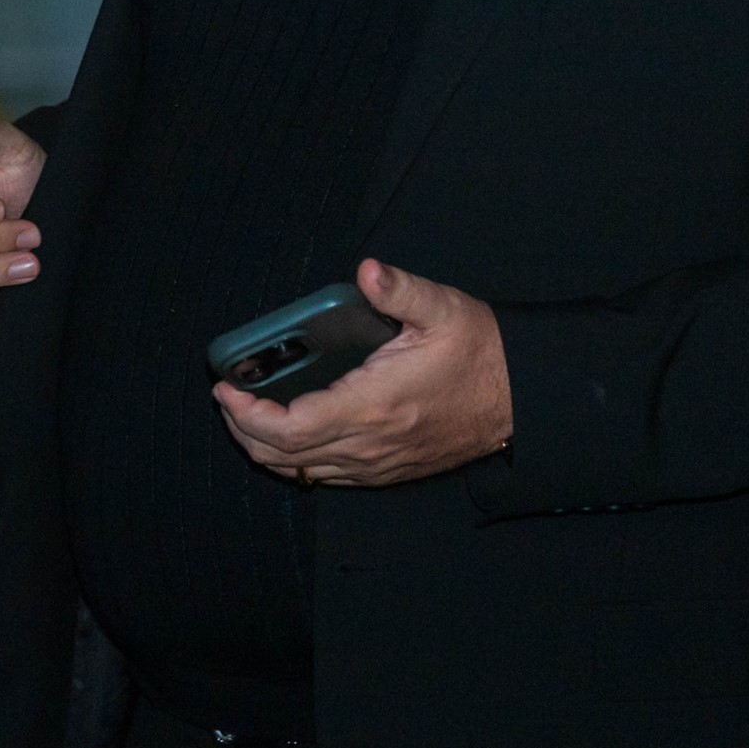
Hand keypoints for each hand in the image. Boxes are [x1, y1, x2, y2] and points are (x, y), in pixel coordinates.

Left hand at [213, 258, 512, 487]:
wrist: (522, 400)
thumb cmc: (480, 353)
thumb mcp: (443, 309)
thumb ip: (400, 289)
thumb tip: (366, 271)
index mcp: (374, 405)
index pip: (290, 428)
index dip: (247, 414)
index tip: (225, 389)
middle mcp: (370, 444)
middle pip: (285, 456)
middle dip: (244, 430)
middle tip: (227, 400)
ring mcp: (378, 464)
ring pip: (302, 472)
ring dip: (265, 449)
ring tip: (246, 415)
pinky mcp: (388, 471)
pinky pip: (327, 477)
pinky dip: (295, 461)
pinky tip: (288, 435)